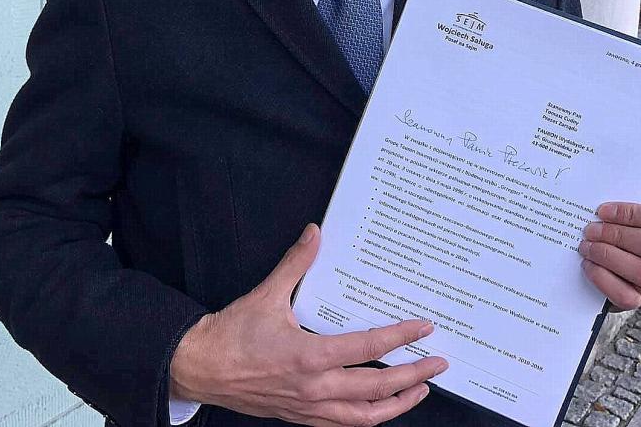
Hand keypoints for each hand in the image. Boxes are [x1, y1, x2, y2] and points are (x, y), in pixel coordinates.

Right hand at [170, 223, 447, 426]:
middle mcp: (315, 388)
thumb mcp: (266, 294)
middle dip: (413, 377)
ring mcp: (310, 408)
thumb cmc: (232, 334)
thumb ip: (295, 263)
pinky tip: (379, 407)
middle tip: (438, 363)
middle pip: (377, 388)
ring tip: (419, 391)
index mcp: (310, 357)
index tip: (424, 329)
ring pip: (366, 417)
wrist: (201, 368)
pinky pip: (345, 424)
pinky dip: (369, 417)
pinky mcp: (302, 417)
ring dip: (397, 405)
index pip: (368, 348)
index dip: (401, 339)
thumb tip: (314, 233)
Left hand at [578, 202, 640, 309]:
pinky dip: (603, 278)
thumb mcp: (620, 215)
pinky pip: (626, 295)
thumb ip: (615, 209)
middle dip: (616, 235)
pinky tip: (588, 265)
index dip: (631, 213)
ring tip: (587, 248)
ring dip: (610, 257)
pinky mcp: (638, 298)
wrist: (607, 260)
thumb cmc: (615, 230)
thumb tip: (595, 206)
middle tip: (590, 230)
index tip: (602, 211)